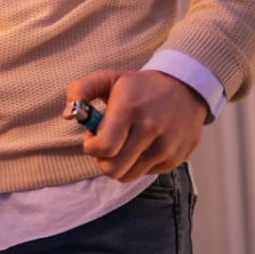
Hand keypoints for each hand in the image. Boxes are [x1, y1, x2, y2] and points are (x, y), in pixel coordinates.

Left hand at [65, 69, 208, 181]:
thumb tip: (68, 116)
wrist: (186, 88)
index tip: (94, 135)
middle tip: (107, 143)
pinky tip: (142, 145)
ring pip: (128, 176)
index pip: (104, 148)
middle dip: (102, 160)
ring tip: (124, 144)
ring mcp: (166, 148)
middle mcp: (150, 131)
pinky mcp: (176, 159)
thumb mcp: (108, 77)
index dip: (91, 147)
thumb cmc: (140, 86)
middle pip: (113, 169)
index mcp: (129, 110)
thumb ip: (80, 90)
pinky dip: (138, 163)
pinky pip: (146, 173)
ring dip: (120, 164)